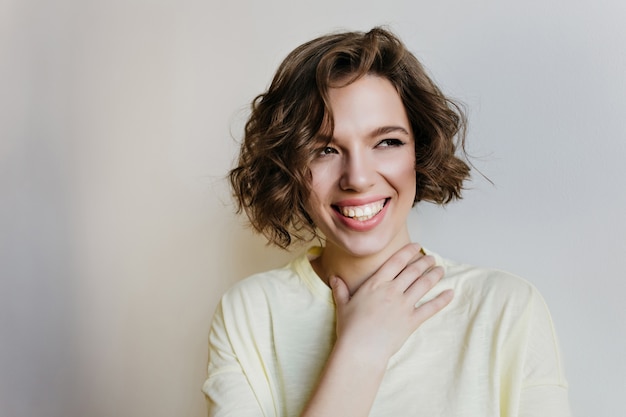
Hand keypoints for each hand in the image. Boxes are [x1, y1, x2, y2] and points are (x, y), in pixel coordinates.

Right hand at [330, 243, 452, 361]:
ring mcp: (404, 305)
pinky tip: (450, 293)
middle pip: (413, 271)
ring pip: (424, 285)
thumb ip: (340, 289)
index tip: (417, 246)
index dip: (408, 251)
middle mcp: (392, 290)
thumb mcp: (343, 305)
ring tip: (441, 269)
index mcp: (376, 283)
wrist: (361, 349)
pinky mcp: (412, 320)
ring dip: (434, 275)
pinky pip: (431, 308)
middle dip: (424, 262)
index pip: (396, 261)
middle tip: (431, 257)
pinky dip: (442, 300)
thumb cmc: (350, 327)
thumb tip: (333, 278)